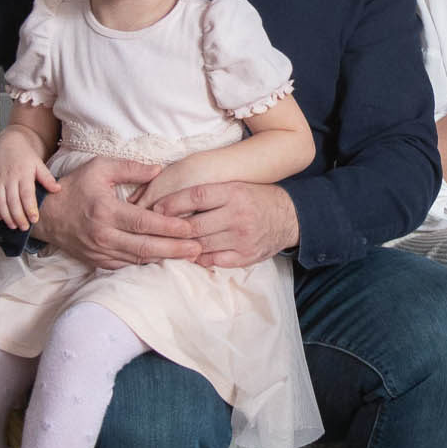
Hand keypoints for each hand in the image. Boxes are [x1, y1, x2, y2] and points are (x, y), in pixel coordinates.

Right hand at [0, 127, 59, 229]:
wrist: (7, 142)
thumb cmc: (25, 155)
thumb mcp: (38, 163)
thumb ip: (46, 178)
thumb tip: (57, 189)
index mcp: (23, 173)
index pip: (26, 194)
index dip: (29, 208)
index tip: (34, 219)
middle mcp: (9, 178)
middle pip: (12, 201)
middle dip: (18, 217)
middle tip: (25, 228)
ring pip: (0, 202)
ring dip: (6, 216)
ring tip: (13, 226)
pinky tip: (0, 217)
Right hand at [33, 155, 200, 269]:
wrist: (46, 214)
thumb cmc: (75, 187)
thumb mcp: (100, 168)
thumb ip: (130, 168)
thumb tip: (159, 170)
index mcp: (106, 212)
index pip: (144, 223)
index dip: (169, 227)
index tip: (191, 228)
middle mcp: (104, 235)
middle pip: (145, 247)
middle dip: (175, 249)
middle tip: (199, 248)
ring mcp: (100, 251)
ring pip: (138, 260)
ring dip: (165, 259)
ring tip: (189, 256)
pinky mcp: (98, 261)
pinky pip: (127, 265)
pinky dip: (147, 264)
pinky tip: (165, 261)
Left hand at [149, 182, 299, 268]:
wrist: (289, 217)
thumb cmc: (256, 198)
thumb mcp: (236, 186)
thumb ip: (210, 193)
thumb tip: (172, 200)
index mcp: (235, 192)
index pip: (197, 196)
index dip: (173, 203)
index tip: (157, 208)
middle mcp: (239, 215)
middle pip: (195, 225)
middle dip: (172, 229)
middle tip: (156, 229)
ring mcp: (242, 238)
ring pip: (201, 245)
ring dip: (182, 245)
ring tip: (168, 243)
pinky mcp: (246, 256)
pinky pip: (214, 260)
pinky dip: (199, 258)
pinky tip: (191, 253)